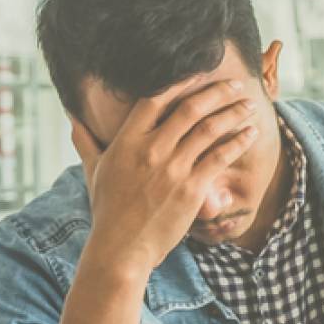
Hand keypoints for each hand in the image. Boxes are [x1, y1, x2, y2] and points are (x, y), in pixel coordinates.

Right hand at [69, 76, 260, 274]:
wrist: (121, 248)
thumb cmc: (107, 211)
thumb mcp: (93, 171)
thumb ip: (86, 141)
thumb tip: (73, 118)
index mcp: (126, 140)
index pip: (156, 99)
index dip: (181, 83)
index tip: (200, 75)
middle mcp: (151, 149)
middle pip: (190, 109)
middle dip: (218, 92)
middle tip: (236, 85)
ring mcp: (173, 168)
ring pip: (210, 129)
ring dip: (233, 113)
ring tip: (249, 105)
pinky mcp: (192, 188)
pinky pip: (221, 157)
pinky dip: (238, 141)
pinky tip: (250, 132)